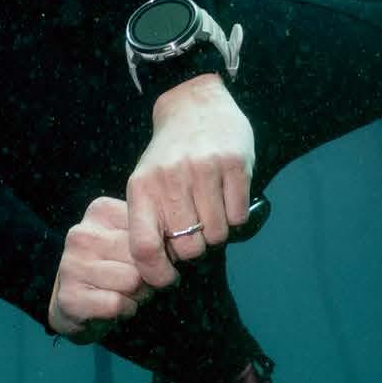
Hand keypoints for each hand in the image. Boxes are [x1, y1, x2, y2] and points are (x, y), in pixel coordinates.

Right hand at [49, 192, 149, 338]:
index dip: (156, 252)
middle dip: (148, 275)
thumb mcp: (133, 243)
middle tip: (136, 281)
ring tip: (124, 293)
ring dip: (138, 294)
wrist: (76, 307)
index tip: (144, 260)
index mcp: (100, 211)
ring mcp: (71, 264)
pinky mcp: (69, 296)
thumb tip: (180, 245)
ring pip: (132, 281)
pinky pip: (117, 304)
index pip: (149, 230)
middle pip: (142, 257)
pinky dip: (124, 310)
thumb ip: (152, 236)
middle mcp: (81, 234)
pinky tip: (113, 306)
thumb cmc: (114, 270)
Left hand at [126, 74, 254, 289]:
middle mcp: (170, 178)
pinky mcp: (234, 163)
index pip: (144, 247)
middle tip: (195, 229)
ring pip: (217, 236)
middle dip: (194, 248)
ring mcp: (203, 170)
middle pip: (188, 248)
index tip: (168, 278)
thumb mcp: (147, 182)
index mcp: (142, 188)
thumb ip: (151, 221)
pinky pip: (239, 217)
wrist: (195, 104)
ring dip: (217, 231)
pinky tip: (226, 196)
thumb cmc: (170, 154)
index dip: (156, 273)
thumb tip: (162, 269)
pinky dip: (235, 215)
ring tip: (211, 209)